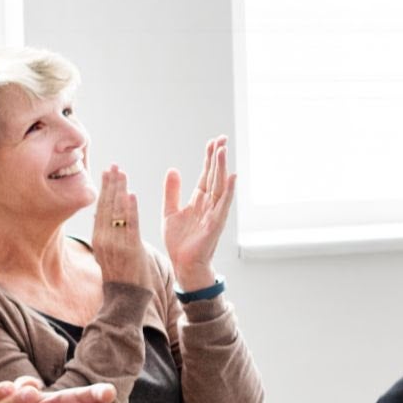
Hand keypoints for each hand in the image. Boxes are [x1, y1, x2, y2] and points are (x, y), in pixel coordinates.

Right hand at [88, 165, 148, 289]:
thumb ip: (106, 232)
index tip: (107, 172)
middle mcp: (103, 239)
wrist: (125, 298)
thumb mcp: (108, 251)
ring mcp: (116, 244)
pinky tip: (131, 194)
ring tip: (122, 173)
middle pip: (107, 205)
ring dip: (119, 190)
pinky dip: (130, 209)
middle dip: (111, 184)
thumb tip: (101, 214)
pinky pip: (130, 225)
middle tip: (114, 165)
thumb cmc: (120, 274)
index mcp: (98, 238)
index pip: (101, 208)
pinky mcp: (130, 249)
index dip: (104, 189)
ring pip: (117, 212)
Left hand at [162, 137, 235, 290]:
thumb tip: (173, 169)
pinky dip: (229, 191)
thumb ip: (172, 191)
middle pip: (215, 176)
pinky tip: (232, 177)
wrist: (182, 264)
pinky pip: (223, 205)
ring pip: (220, 186)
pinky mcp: (215, 224)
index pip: (206, 174)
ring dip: (222, 168)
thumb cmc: (179, 241)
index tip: (213, 142)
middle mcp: (209, 204)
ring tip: (224, 150)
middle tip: (222, 138)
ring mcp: (214, 213)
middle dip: (218, 157)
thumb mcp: (170, 211)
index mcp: (199, 200)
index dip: (209, 158)